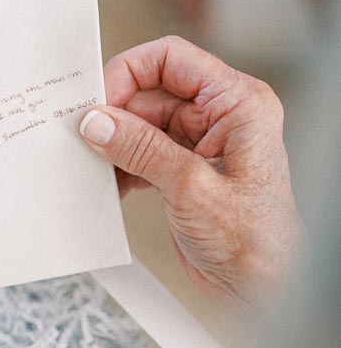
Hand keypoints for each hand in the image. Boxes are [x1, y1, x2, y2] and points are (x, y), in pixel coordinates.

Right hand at [79, 36, 301, 304]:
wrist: (264, 287)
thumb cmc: (254, 241)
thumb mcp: (190, 187)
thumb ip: (140, 149)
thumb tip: (98, 121)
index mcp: (238, 103)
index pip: (171, 60)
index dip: (129, 72)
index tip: (96, 98)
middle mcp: (222, 116)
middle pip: (151, 92)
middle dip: (115, 113)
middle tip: (83, 135)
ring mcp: (203, 144)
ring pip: (142, 124)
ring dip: (115, 142)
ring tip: (93, 163)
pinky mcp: (186, 171)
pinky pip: (143, 152)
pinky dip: (122, 165)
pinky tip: (109, 183)